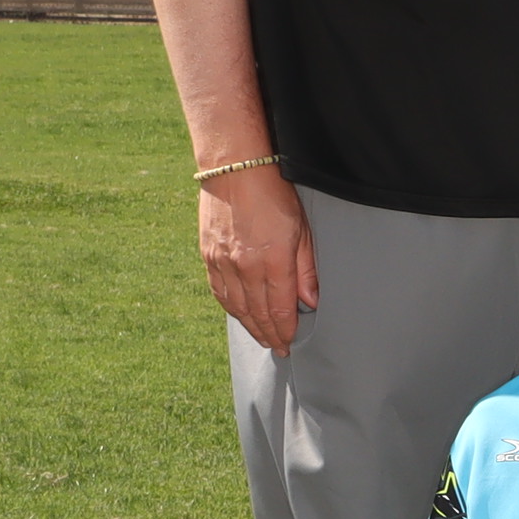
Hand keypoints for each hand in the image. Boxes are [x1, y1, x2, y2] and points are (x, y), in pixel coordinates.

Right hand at [200, 164, 320, 355]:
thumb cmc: (274, 195)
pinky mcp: (208, 255)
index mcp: (271, 262)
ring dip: (249, 325)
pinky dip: (230, 308)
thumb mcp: (301, 230)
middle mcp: (244, 268)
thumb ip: (306, 269)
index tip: (290, 343)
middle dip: (269, 334)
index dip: (285, 330)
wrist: (235, 169)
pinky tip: (239, 314)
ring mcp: (222, 262)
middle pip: (257, 313)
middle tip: (278, 348)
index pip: (279, 309)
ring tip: (262, 337)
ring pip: (236, 307)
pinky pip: (219, 291)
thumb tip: (310, 302)